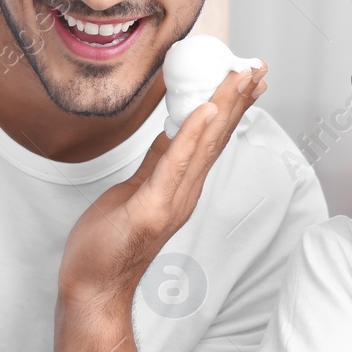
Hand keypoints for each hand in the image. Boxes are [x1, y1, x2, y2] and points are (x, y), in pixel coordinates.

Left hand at [57, 61, 268, 303]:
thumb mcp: (137, 191)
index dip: (233, 106)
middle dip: (239, 98)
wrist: (93, 286)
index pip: (214, 139)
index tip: (248, 76)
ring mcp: (172, 201)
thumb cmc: (110, 244)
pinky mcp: (152, 208)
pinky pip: (175, 164)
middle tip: (258, 65)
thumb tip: (172, 133)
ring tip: (241, 75)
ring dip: (224, 106)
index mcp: (183, 186)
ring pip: (205, 145)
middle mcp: (186, 192)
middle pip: (218, 137)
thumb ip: (159, 163)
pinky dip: (192, 134)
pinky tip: (206, 109)